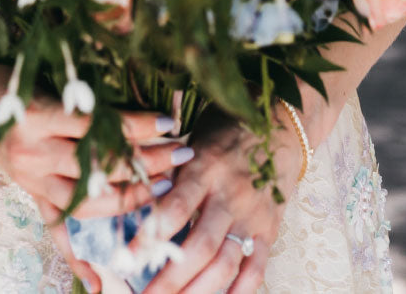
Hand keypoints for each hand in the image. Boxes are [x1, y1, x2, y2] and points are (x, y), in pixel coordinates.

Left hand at [132, 109, 304, 293]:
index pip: (175, 208)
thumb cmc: (224, 135)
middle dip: (170, 278)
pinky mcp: (269, 230)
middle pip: (200, 246)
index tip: (126, 259)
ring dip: (198, 291)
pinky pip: (256, 269)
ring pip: (225, 263)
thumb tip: (136, 207)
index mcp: (205, 168)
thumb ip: (170, 175)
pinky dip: (239, 292)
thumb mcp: (193, 143)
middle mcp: (230, 195)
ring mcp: (252, 216)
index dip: (150, 237)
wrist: (279, 129)